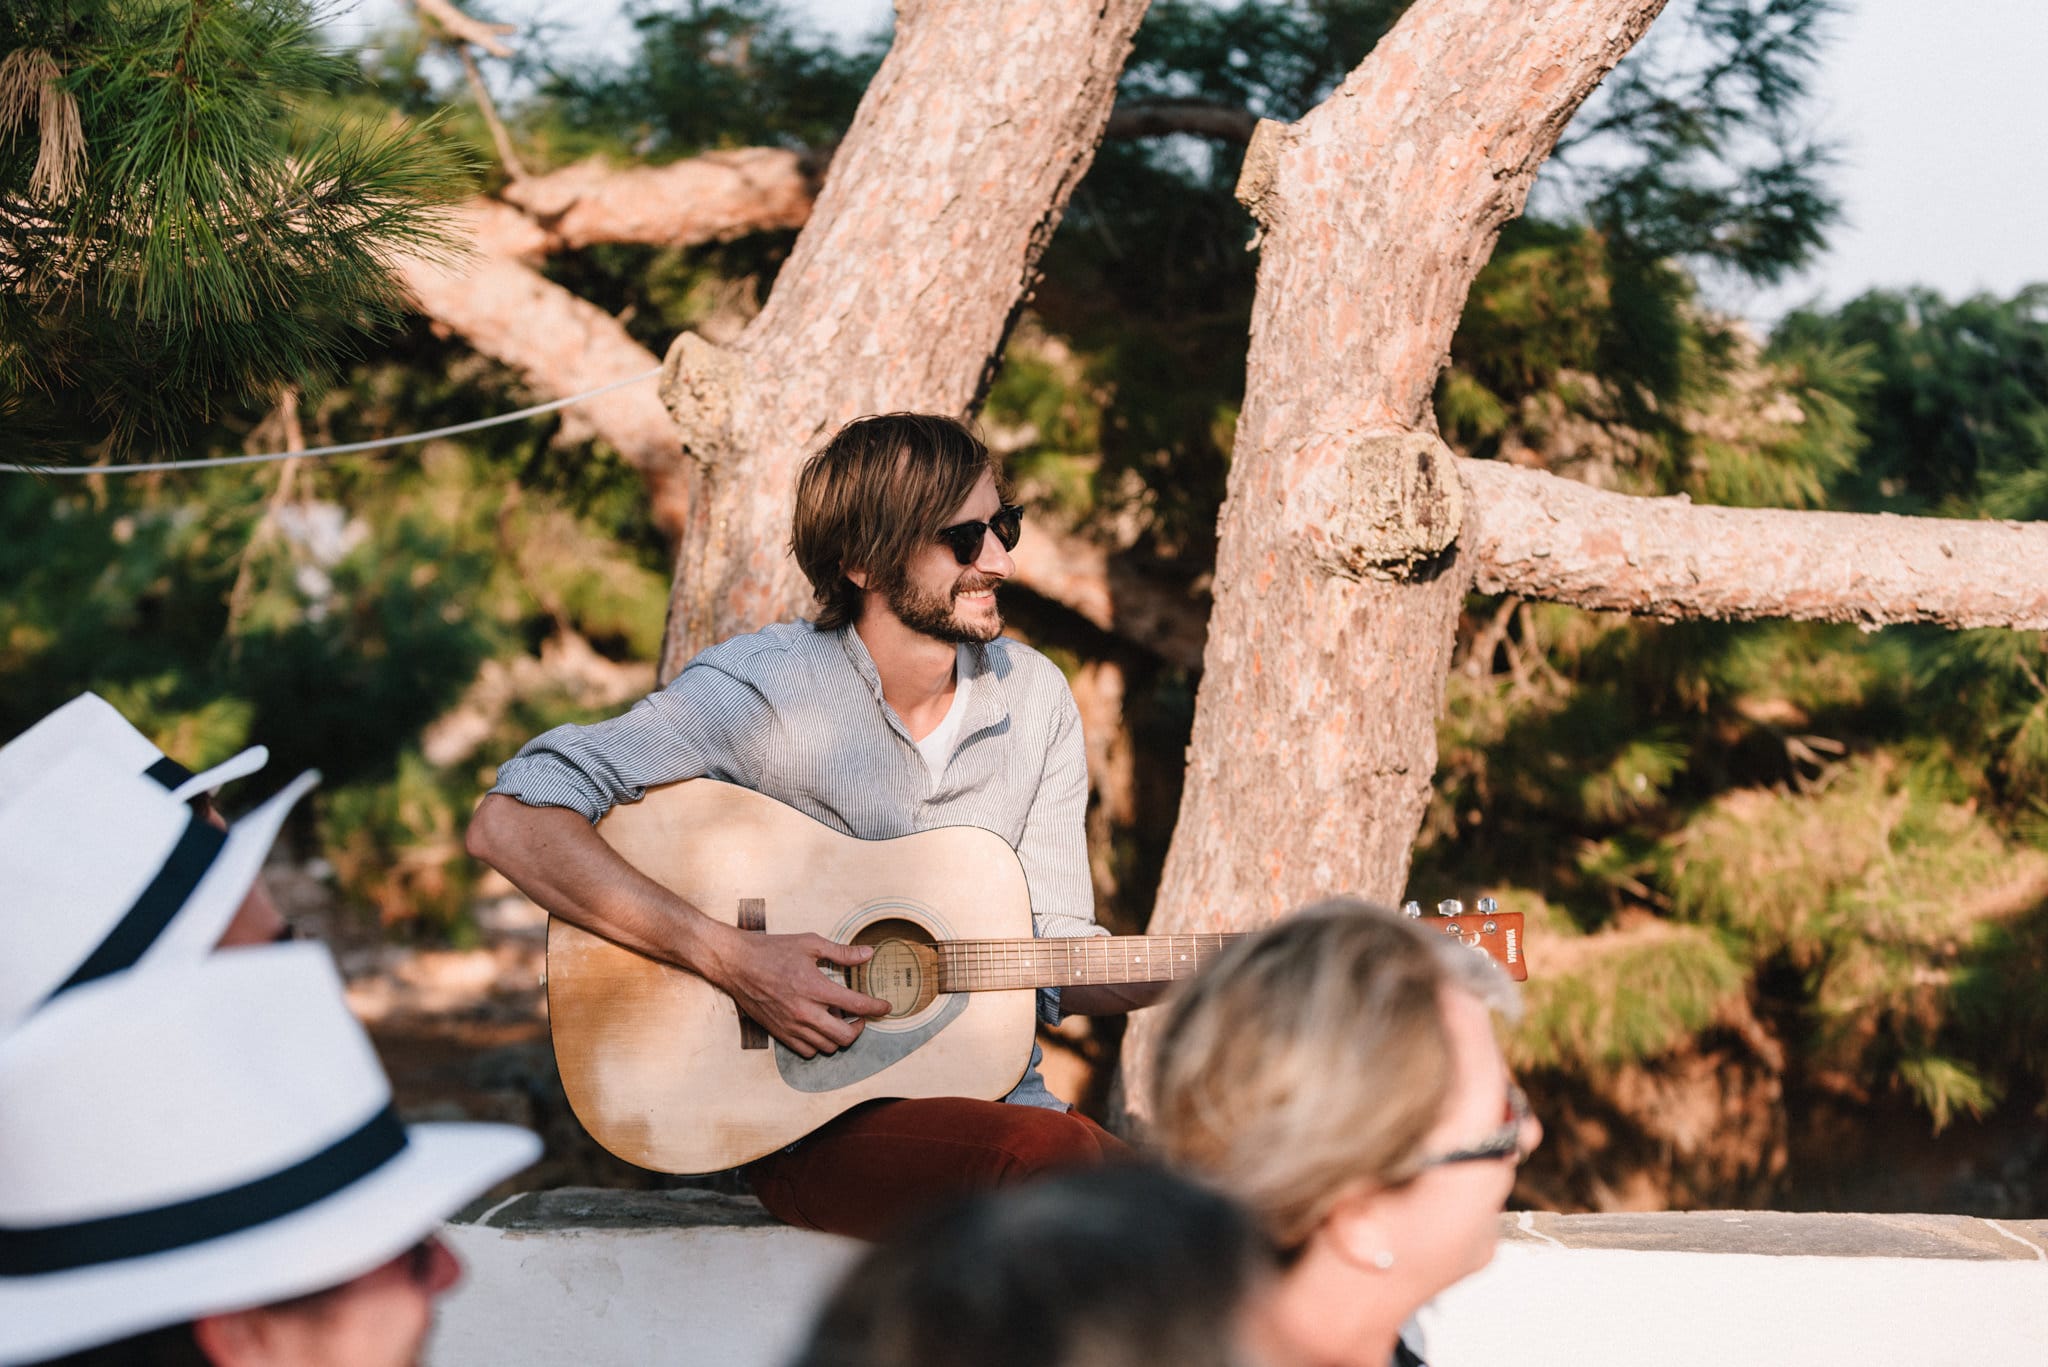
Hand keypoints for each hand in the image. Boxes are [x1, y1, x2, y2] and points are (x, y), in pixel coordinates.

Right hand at [706, 929, 893, 1057]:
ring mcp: (791, 1026)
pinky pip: (807, 1051)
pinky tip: (819, 1027)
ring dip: (839, 1036)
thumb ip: (842, 952)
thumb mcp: (810, 944)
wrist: (737, 963)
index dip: (877, 1008)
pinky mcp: (780, 1033)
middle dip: (859, 1028)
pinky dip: (819, 1044)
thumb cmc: (773, 950)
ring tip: (838, 1019)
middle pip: (845, 1036)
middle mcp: (805, 1012)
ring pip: (827, 1047)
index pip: (857, 1005)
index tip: (885, 1007)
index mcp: (816, 988)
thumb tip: (868, 953)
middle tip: (860, 1017)